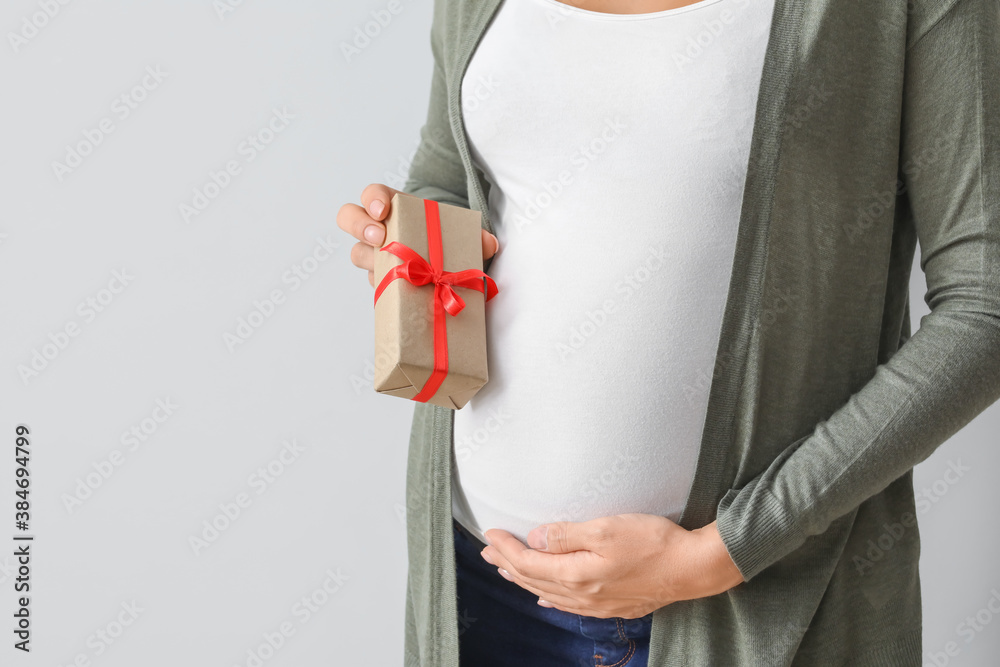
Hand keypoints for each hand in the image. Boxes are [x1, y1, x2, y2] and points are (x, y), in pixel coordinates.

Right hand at [336, 183, 500, 286]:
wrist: (446, 263)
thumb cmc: (446, 239)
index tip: (382, 210)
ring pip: (358, 254)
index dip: (372, 199)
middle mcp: (379, 228)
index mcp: (395, 208)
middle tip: (380, 238)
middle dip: (360, 225)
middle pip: (349, 218)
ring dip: (371, 261)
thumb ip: (475, 236)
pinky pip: (374, 282)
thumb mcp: (460, 233)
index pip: (373, 194)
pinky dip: (385, 286)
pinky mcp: (381, 279)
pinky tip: (401, 292)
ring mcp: (375, 255)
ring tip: (394, 269)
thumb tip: (490, 243)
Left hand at [479, 513, 743, 618]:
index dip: (506, 547)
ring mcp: (597, 604)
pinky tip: (545, 596)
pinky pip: (569, 605)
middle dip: (507, 563)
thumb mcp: (606, 528)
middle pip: (534, 579)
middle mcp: (582, 595)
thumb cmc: (653, 543)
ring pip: (548, 593)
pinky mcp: (612, 605)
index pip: (529, 562)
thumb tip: (534, 538)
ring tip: (507, 569)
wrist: (692, 568)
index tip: (490, 533)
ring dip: (524, 579)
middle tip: (487, 551)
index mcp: (577, 575)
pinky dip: (549, 596)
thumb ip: (567, 535)